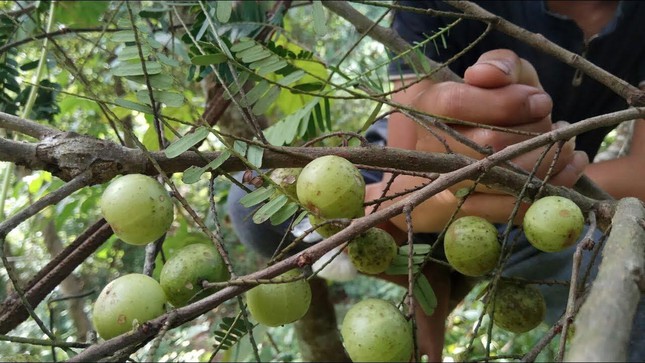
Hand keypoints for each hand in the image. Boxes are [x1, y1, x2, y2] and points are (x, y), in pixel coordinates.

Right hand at [379, 50, 588, 231]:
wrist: (475, 142)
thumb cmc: (491, 102)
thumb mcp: (497, 75)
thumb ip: (498, 65)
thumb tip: (486, 75)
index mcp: (429, 109)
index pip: (456, 104)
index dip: (506, 102)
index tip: (539, 99)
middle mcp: (433, 149)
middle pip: (488, 143)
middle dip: (534, 131)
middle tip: (553, 121)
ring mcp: (451, 184)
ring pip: (505, 177)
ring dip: (549, 158)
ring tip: (565, 141)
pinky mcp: (475, 209)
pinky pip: (517, 205)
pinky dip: (554, 185)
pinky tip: (572, 164)